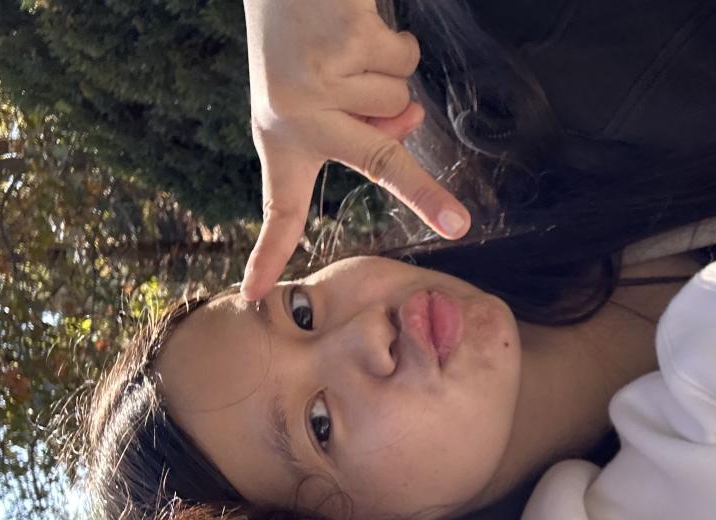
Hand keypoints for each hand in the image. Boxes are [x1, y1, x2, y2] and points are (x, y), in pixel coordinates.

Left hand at [240, 0, 471, 300]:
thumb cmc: (305, 36)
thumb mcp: (323, 91)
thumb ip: (365, 123)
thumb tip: (408, 118)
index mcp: (280, 138)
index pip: (278, 207)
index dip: (270, 253)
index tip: (256, 295)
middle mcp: (292, 116)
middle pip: (379, 164)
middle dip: (426, 195)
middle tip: (460, 225)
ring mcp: (318, 83)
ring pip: (398, 97)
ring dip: (389, 70)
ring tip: (352, 46)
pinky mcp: (343, 46)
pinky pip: (402, 58)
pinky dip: (394, 40)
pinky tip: (359, 24)